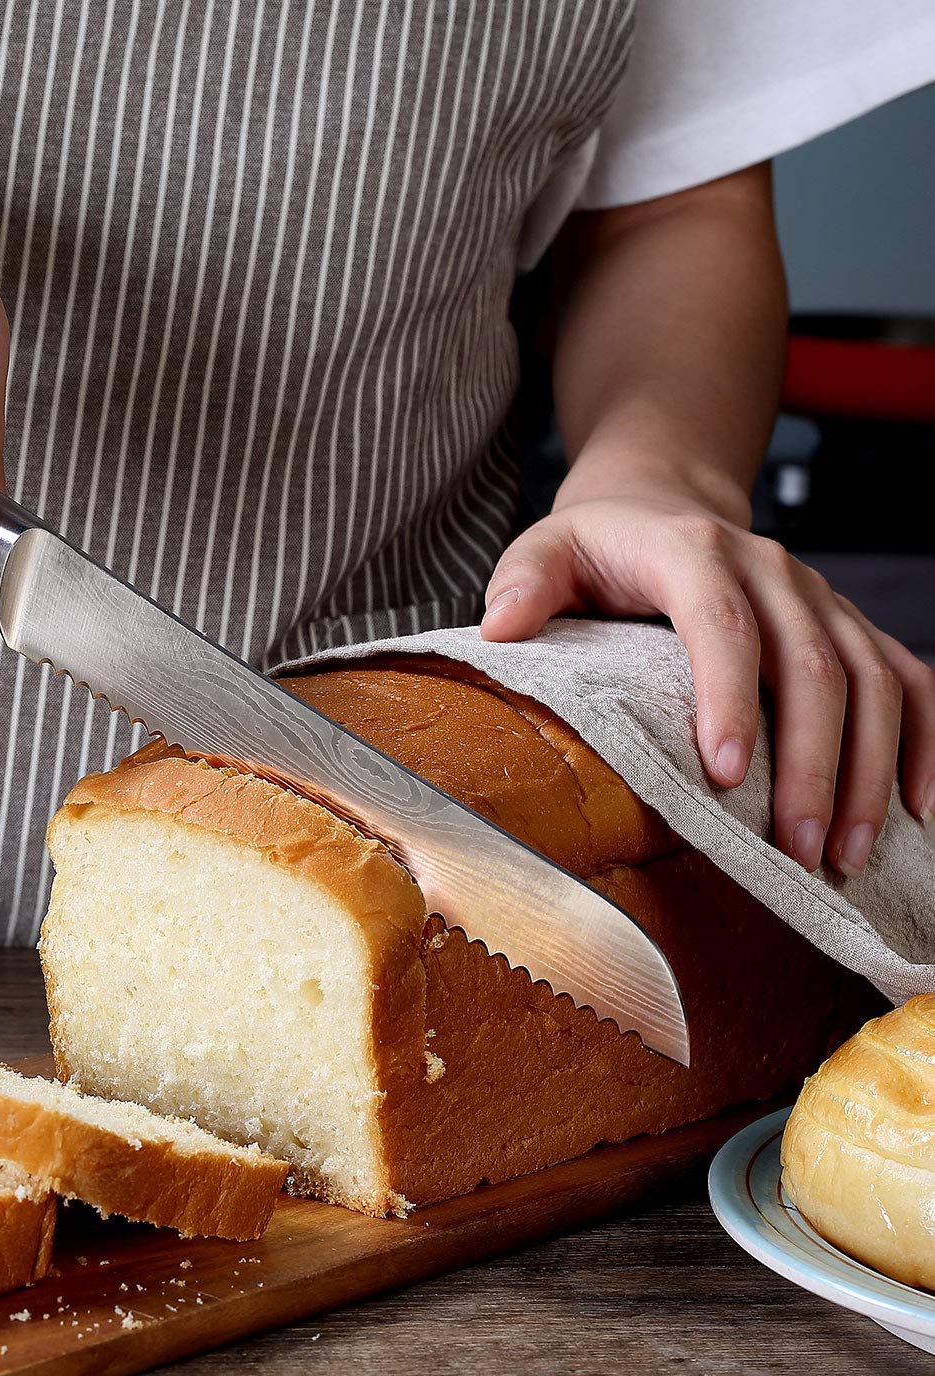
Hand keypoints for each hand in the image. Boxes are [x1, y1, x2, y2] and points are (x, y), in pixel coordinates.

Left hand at [481, 491, 934, 873]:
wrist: (662, 501)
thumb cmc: (597, 544)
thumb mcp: (546, 549)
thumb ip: (522, 583)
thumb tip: (500, 626)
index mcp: (695, 553)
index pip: (721, 625)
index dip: (729, 698)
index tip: (727, 775)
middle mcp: (773, 571)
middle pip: (811, 667)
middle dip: (811, 765)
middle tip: (795, 850)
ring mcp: (820, 598)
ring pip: (871, 681)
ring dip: (868, 771)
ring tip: (843, 856)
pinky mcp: (848, 626)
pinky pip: (909, 680)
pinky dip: (924, 743)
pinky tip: (918, 809)